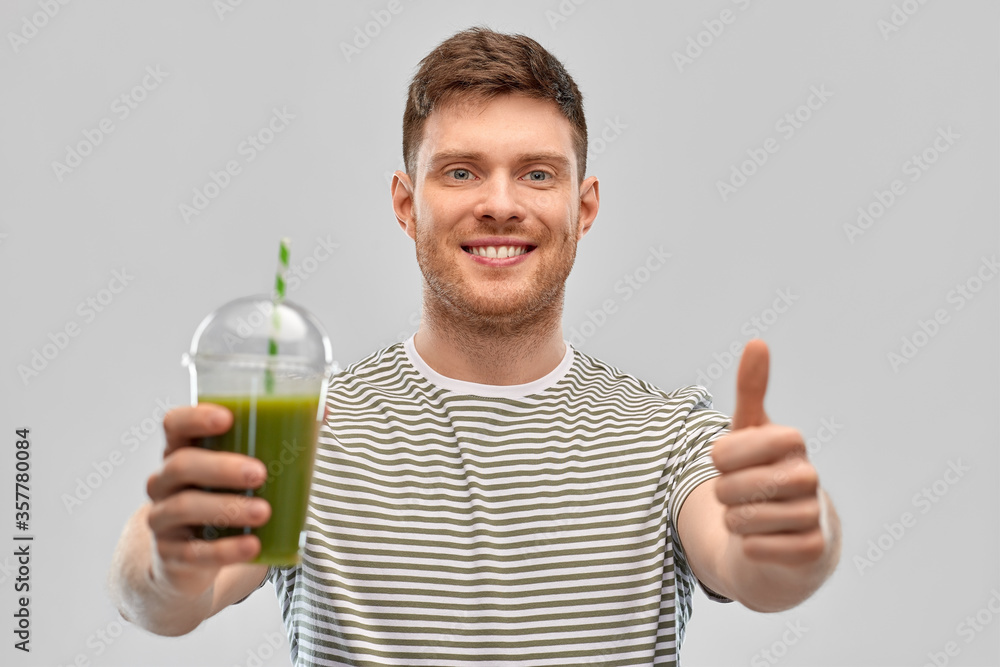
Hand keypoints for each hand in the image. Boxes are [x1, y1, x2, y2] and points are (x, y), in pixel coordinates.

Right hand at [144, 404, 270, 599]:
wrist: (191, 560)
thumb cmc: (223, 497)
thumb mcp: (240, 469)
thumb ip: (276, 442)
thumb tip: (324, 412)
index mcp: (182, 450)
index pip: (175, 424)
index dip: (195, 417)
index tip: (227, 418)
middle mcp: (163, 481)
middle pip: (182, 465)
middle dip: (222, 468)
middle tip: (260, 473)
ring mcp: (162, 518)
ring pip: (185, 507)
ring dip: (228, 508)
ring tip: (264, 512)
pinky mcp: (171, 555)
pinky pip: (194, 552)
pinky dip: (226, 549)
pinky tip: (252, 546)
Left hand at [710, 340, 827, 566]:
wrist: (788, 533)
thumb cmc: (762, 473)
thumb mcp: (750, 432)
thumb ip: (751, 390)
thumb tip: (757, 341)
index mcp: (790, 441)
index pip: (724, 450)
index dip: (718, 460)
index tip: (729, 463)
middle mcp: (808, 475)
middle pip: (732, 487)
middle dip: (723, 494)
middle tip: (739, 494)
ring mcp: (814, 513)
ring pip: (743, 520)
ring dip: (734, 521)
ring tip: (750, 516)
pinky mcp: (813, 550)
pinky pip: (757, 548)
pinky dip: (749, 547)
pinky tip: (762, 541)